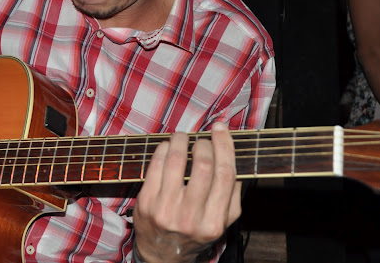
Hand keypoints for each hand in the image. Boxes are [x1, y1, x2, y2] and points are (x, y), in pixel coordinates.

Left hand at [133, 122, 240, 262]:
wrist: (162, 254)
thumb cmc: (194, 231)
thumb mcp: (221, 222)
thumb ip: (231, 194)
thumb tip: (232, 156)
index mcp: (214, 222)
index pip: (225, 174)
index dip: (224, 146)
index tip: (221, 129)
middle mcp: (190, 217)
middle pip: (203, 165)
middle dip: (203, 144)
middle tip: (201, 140)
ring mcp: (166, 210)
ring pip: (177, 161)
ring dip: (181, 140)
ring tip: (182, 137)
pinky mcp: (146, 202)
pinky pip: (156, 165)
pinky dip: (163, 149)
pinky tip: (167, 146)